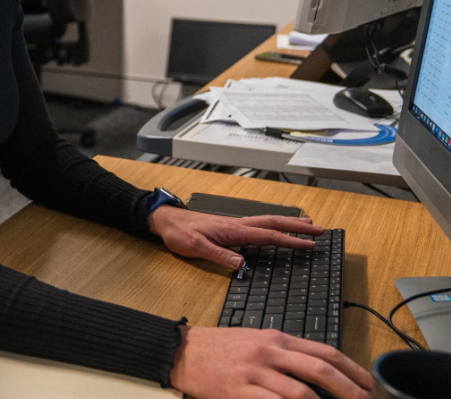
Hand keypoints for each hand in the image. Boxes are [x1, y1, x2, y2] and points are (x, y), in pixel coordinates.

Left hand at [148, 207, 323, 269]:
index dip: (289, 240)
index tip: (309, 244)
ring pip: (268, 222)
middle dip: (297, 227)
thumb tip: (242, 265)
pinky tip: (278, 230)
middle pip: (273, 223)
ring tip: (308, 225)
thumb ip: (219, 256)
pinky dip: (274, 226)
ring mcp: (235, 225)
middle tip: (320, 230)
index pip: (268, 235)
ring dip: (289, 223)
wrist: (166, 221)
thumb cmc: (179, 233)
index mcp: (233, 230)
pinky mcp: (231, 228)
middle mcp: (238, 225)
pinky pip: (259, 226)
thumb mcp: (196, 248)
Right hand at [170, 326, 374, 398]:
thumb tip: (320, 373)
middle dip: (350, 390)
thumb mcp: (255, 341)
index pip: (325, 351)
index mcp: (275, 338)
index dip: (353, 369)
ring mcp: (254, 372)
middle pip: (320, 370)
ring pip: (301, 392)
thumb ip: (285, 354)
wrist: (181, 351)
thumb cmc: (218, 348)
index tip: (369, 385)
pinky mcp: (239, 390)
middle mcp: (269, 351)